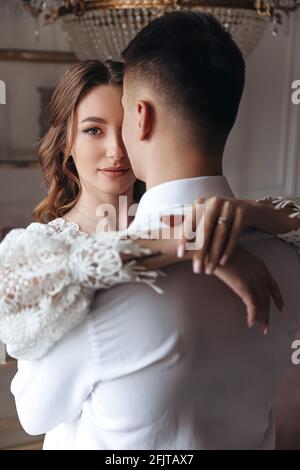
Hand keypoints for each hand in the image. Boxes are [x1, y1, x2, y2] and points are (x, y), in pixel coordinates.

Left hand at [179, 196, 298, 274]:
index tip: (181, 255)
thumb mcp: (199, 215)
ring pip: (220, 235)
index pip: (190, 222)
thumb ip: (181, 219)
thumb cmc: (215, 216)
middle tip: (196, 269)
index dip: (185, 239)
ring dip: (214, 255)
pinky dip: (228, 250)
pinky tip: (222, 263)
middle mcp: (214, 201)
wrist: (244, 209)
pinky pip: (234, 235)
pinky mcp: (242, 213)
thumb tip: (160, 219)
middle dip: (200, 252)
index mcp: (200, 202)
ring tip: (209, 270)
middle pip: (205, 230)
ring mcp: (230, 206)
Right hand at [214, 246, 283, 333]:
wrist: (211, 248)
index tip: (281, 308)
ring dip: (260, 317)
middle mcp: (260, 273)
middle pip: (268, 297)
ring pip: (262, 303)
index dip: (278, 298)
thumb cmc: (220, 251)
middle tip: (266, 326)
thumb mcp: (238, 258)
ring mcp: (252, 279)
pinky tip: (249, 322)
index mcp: (260, 265)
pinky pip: (252, 305)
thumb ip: (244, 268)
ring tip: (256, 326)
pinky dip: (252, 315)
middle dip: (268, 313)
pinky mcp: (243, 286)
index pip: (273, 285)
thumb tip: (241, 278)